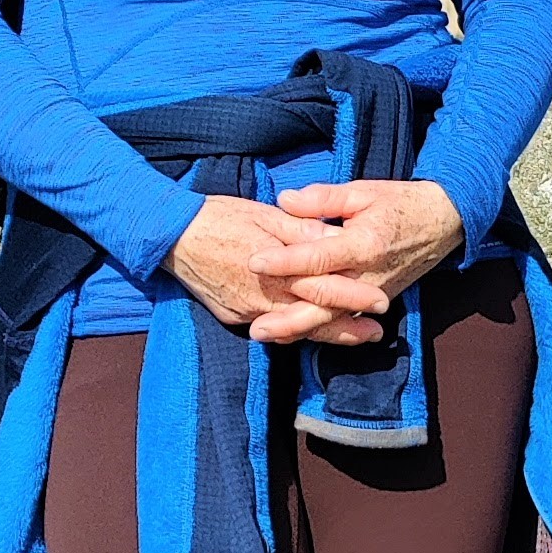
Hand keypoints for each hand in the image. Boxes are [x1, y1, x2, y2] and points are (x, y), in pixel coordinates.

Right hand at [164, 196, 390, 345]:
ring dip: (325, 333)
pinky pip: (270, 327)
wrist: (171, 235)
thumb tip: (333, 238)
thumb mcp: (265, 215)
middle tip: (376, 334)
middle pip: (313, 317)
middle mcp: (263, 296)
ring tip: (354, 337)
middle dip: (347, 327)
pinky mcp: (233, 317)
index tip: (380, 302)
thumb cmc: (220, 216)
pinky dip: (293, 331)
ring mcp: (247, 311)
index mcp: (275, 267)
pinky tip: (310, 331)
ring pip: (293, 329)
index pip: (323, 286)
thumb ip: (300, 231)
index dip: (354, 296)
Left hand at [244, 179, 464, 343]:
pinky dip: (318, 328)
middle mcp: (368, 277)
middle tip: (255, 328)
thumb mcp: (362, 192)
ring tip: (266, 336)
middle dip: (287, 317)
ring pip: (332, 319)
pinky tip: (293, 333)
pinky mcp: (375, 301)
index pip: (318, 258)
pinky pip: (343, 319)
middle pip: (323, 303)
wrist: (443, 222)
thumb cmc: (399, 203)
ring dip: (298, 330)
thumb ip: (322, 199)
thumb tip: (284, 200)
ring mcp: (373, 294)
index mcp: (363, 245)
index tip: (254, 262)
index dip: (285, 261)